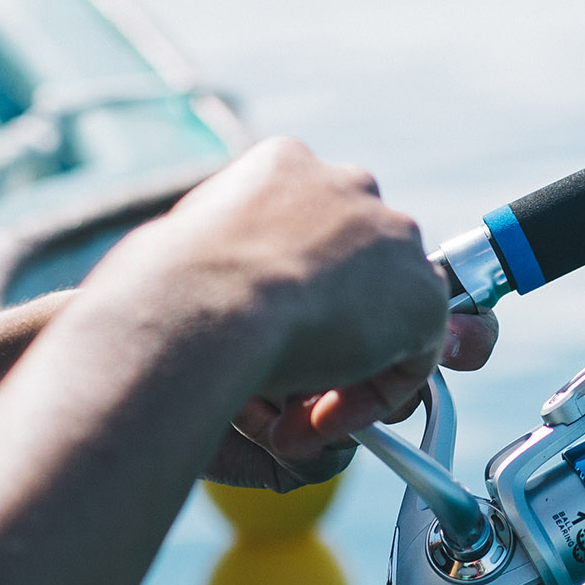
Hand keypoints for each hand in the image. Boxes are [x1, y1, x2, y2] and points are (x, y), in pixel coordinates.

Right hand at [107, 138, 465, 488]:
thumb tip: (220, 299)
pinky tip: (320, 419)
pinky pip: (409, 358)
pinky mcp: (421, 295)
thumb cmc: (163, 290)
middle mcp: (345, 184)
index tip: (263, 330)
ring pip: (387, 315)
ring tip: (295, 417)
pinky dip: (370, 397)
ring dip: (347, 371)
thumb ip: (223, 266)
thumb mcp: (183, 259)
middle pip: (360, 267)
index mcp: (282, 166)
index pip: (314, 227)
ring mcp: (390, 236)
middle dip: (329, 331)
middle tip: (285, 385)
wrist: (201, 300)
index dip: (296, 290)